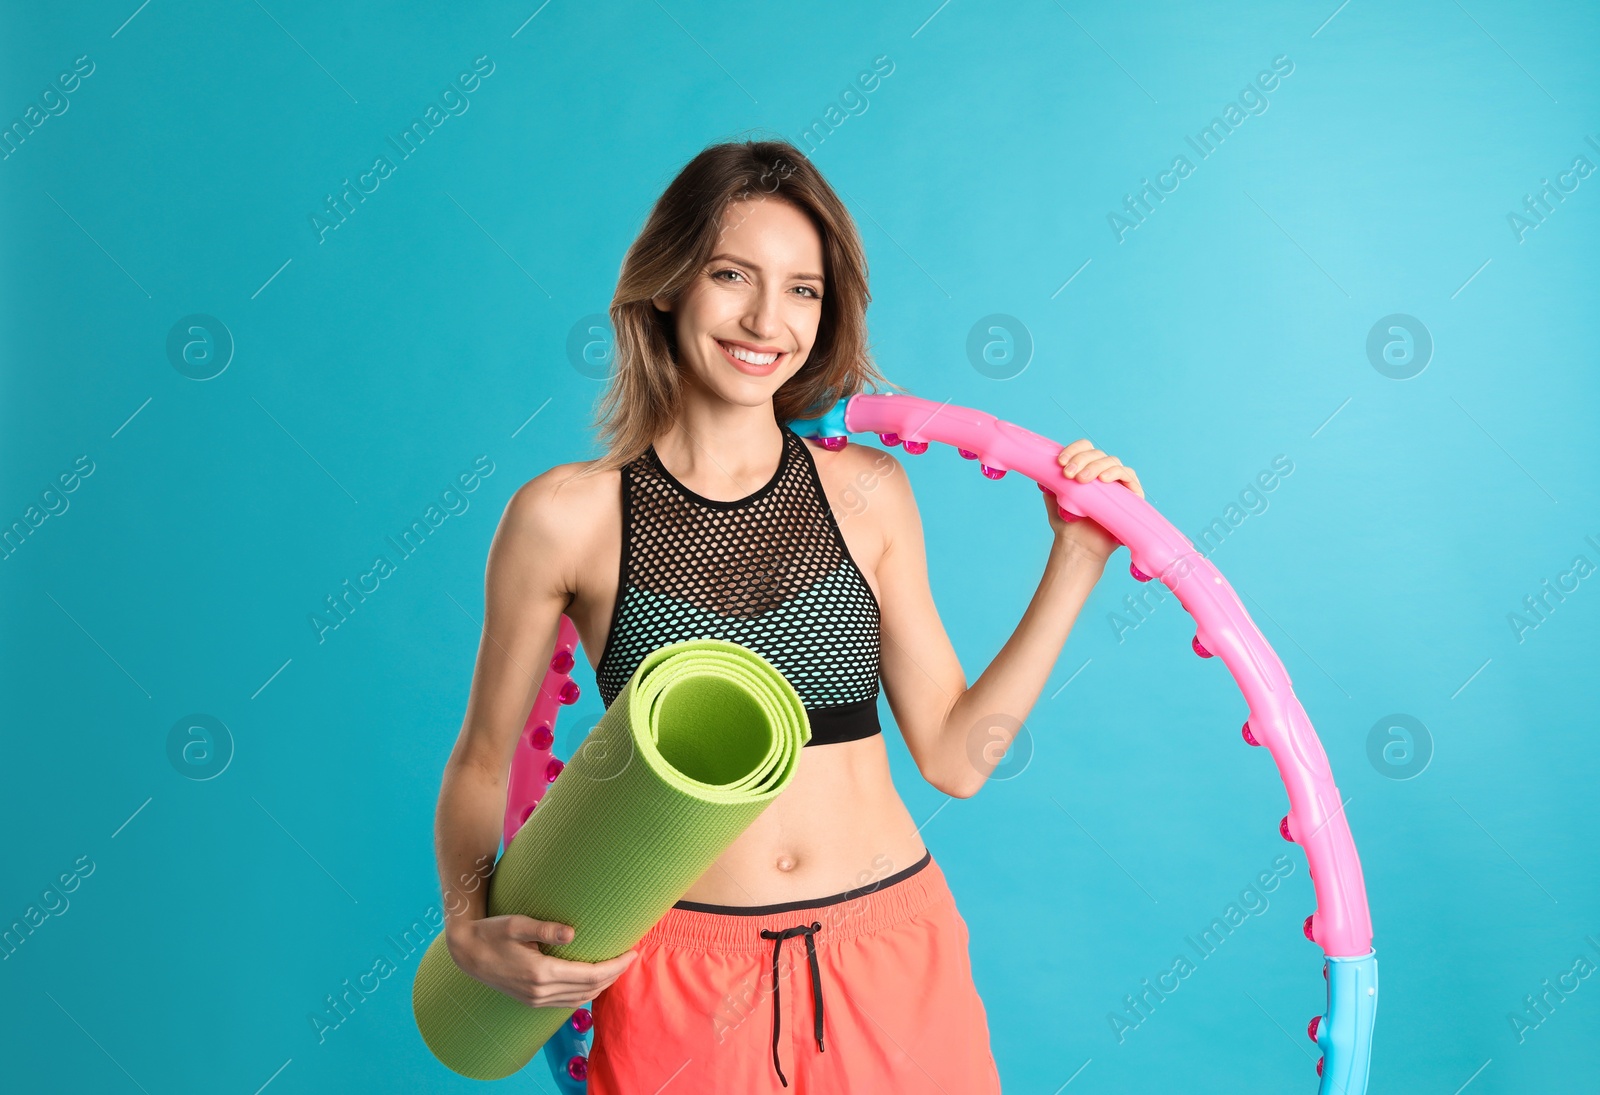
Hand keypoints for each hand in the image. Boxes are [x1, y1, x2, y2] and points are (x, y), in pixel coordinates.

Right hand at [447, 913, 638, 1009]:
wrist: (466, 953)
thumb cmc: (492, 932)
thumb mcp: (517, 924)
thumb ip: (545, 928)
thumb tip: (573, 933)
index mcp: (541, 973)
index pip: (590, 975)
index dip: (615, 966)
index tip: (632, 953)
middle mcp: (540, 991)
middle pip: (589, 989)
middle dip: (614, 975)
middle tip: (630, 958)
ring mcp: (535, 999)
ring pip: (579, 999)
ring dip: (602, 986)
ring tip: (617, 968)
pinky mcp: (530, 1000)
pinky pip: (566, 1002)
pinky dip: (585, 993)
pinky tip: (593, 982)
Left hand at [1042, 439, 1144, 561]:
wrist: (1079, 547)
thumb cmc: (1067, 524)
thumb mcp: (1053, 498)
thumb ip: (1050, 481)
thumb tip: (1043, 468)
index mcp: (1086, 469)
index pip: (1084, 449)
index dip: (1074, 450)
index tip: (1060, 462)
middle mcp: (1103, 473)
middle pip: (1097, 454)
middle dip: (1081, 460)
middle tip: (1068, 474)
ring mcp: (1118, 483)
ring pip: (1112, 462)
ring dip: (1095, 466)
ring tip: (1081, 480)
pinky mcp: (1132, 494)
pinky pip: (1129, 476)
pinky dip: (1116, 473)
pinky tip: (1103, 480)